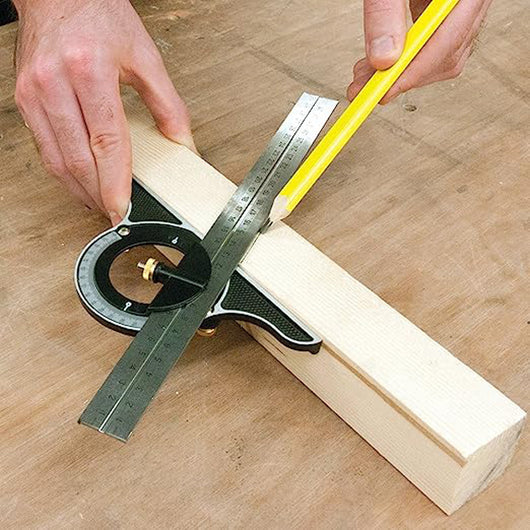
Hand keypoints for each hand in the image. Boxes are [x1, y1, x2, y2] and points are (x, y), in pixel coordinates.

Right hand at [13, 0, 194, 223]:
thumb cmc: (97, 14)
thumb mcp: (144, 55)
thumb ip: (168, 103)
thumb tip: (183, 141)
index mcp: (90, 70)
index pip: (107, 142)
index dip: (116, 182)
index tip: (124, 208)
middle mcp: (55, 83)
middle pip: (79, 159)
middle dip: (99, 195)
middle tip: (117, 214)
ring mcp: (34, 92)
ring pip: (56, 160)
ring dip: (80, 189)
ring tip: (101, 204)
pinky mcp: (24, 99)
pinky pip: (44, 148)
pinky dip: (64, 172)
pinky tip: (80, 181)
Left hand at [347, 0, 491, 102]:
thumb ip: (385, 13)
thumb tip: (382, 59)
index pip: (448, 42)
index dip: (414, 73)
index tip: (382, 91)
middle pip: (448, 55)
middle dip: (405, 77)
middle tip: (365, 89)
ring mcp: (459, 6)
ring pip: (442, 56)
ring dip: (403, 73)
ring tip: (366, 77)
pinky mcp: (443, 10)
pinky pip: (433, 44)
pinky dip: (406, 58)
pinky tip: (381, 62)